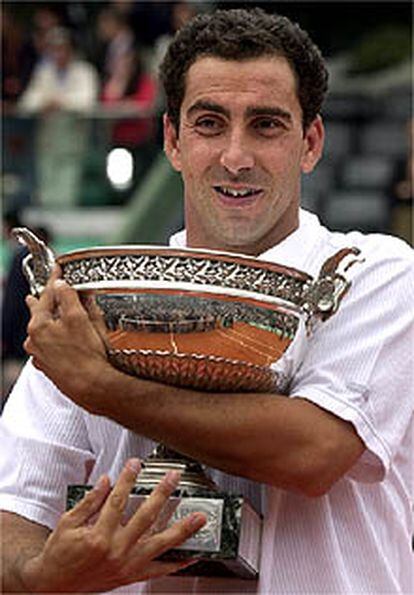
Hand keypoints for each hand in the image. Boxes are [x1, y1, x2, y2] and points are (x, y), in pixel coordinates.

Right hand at [22, 458, 205, 592]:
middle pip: (146, 517)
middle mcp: (116, 550)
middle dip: (162, 494)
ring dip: (182, 529)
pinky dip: (177, 563)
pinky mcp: (131, 576)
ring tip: (199, 517)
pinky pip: (160, 570)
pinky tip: (192, 554)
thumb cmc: (60, 554)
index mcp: (98, 535)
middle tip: (174, 478)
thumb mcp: (67, 522)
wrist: (54, 585)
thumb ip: (89, 501)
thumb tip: (106, 481)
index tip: (136, 464)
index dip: (128, 479)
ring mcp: (126, 565)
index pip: (118, 500)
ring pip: (160, 544)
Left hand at [24, 266, 113, 407]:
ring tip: (52, 313)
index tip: (58, 268)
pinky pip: (49, 346)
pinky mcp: (50, 368)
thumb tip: (62, 284)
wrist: (92, 387)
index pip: (47, 294)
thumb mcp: (81, 318)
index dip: (54, 279)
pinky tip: (63, 339)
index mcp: (39, 325)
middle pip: (39, 313)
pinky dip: (54, 338)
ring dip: (49, 320)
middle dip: (44, 301)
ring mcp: (41, 356)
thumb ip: (69, 298)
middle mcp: (34, 341)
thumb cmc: (87, 355)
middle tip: (43, 291)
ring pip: (43, 331)